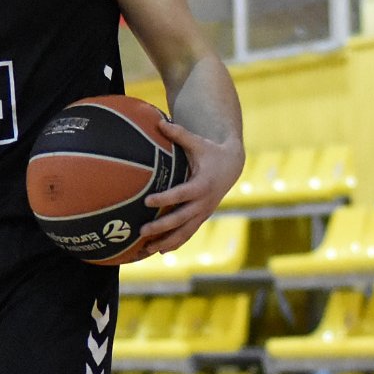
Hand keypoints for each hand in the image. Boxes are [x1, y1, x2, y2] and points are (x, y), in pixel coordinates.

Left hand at [137, 120, 244, 256]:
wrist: (232, 166)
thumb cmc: (210, 151)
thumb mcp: (197, 142)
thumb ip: (179, 134)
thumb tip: (158, 122)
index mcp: (202, 184)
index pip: (181, 194)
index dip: (165, 198)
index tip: (148, 201)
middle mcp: (203, 203)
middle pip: (181, 219)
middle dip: (162, 227)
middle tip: (141, 231)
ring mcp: (203, 213)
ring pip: (184, 232)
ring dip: (166, 242)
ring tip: (146, 250)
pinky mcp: (202, 218)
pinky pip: (187, 234)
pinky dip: (174, 243)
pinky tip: (158, 251)